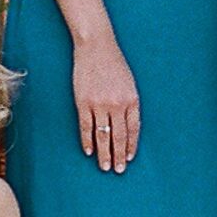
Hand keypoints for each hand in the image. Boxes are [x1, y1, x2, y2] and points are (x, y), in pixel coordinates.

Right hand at [72, 33, 140, 173]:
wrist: (96, 47)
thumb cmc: (114, 63)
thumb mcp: (129, 83)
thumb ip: (129, 103)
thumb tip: (127, 124)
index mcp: (132, 100)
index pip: (133, 130)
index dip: (130, 146)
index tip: (129, 158)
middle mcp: (118, 104)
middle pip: (119, 136)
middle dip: (118, 155)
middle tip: (118, 170)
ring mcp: (100, 104)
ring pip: (103, 136)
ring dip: (104, 153)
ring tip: (104, 166)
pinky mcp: (83, 103)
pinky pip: (86, 127)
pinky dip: (87, 140)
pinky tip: (89, 151)